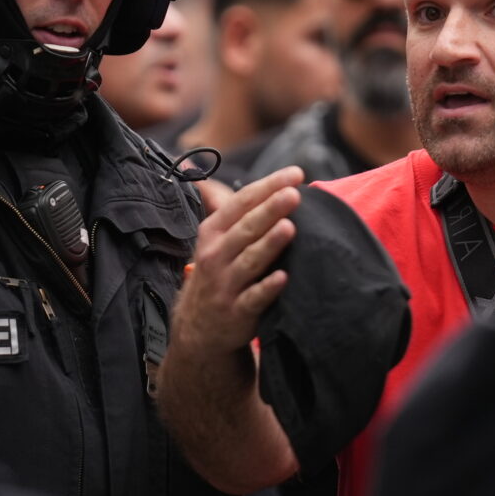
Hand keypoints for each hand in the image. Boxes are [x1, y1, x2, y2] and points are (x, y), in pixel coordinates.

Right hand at [173, 166, 303, 352]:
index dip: (267, 186)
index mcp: (213, 232)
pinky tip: (284, 277)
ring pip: (249, 260)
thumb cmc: (218, 271)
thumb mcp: (214, 238)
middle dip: (270, 210)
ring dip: (269, 244)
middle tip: (294, 194)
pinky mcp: (237, 312)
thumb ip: (227, 205)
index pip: (241, 203)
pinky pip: (254, 298)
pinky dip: (267, 288)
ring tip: (289, 227)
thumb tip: (202, 165)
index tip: (295, 173)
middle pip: (246, 228)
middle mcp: (217, 256)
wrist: (199, 330)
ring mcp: (226, 284)